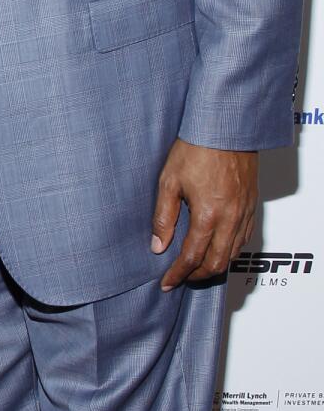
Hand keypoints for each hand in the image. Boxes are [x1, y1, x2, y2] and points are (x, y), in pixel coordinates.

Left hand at [151, 138, 256, 290]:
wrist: (225, 128)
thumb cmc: (196, 148)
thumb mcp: (169, 182)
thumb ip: (164, 217)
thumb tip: (158, 246)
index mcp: (208, 214)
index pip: (192, 257)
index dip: (178, 274)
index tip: (167, 283)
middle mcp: (231, 218)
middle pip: (216, 263)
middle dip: (198, 276)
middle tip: (181, 277)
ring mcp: (244, 212)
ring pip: (233, 253)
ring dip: (215, 265)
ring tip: (197, 267)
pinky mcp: (252, 205)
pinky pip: (245, 238)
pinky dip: (230, 250)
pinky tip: (218, 248)